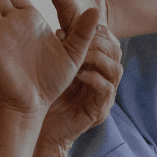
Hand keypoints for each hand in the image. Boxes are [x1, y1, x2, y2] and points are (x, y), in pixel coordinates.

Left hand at [42, 23, 122, 146]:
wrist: (40, 130)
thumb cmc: (45, 99)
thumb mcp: (54, 71)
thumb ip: (61, 53)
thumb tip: (59, 30)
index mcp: (96, 69)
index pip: (110, 45)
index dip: (102, 34)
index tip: (85, 26)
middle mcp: (104, 82)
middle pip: (116, 55)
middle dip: (101, 43)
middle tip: (84, 39)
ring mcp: (104, 98)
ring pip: (116, 71)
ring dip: (98, 59)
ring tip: (81, 55)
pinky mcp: (99, 112)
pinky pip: (105, 90)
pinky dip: (94, 78)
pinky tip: (79, 74)